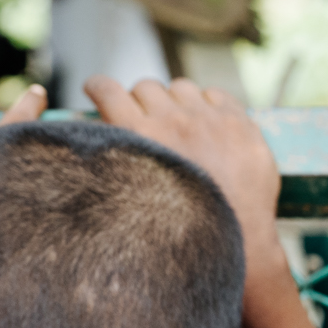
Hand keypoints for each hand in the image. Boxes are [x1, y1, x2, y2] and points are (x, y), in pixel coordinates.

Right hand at [83, 77, 279, 267]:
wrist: (236, 240)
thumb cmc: (178, 227)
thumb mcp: (130, 195)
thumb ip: (113, 160)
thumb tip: (87, 137)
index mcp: (139, 135)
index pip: (108, 90)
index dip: (97, 87)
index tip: (95, 88)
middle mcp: (173, 120)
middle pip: (145, 87)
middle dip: (139, 100)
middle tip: (142, 118)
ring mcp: (211, 118)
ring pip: (181, 88)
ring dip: (175, 101)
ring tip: (178, 123)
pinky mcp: (240, 122)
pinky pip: (216, 95)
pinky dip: (208, 105)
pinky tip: (207, 125)